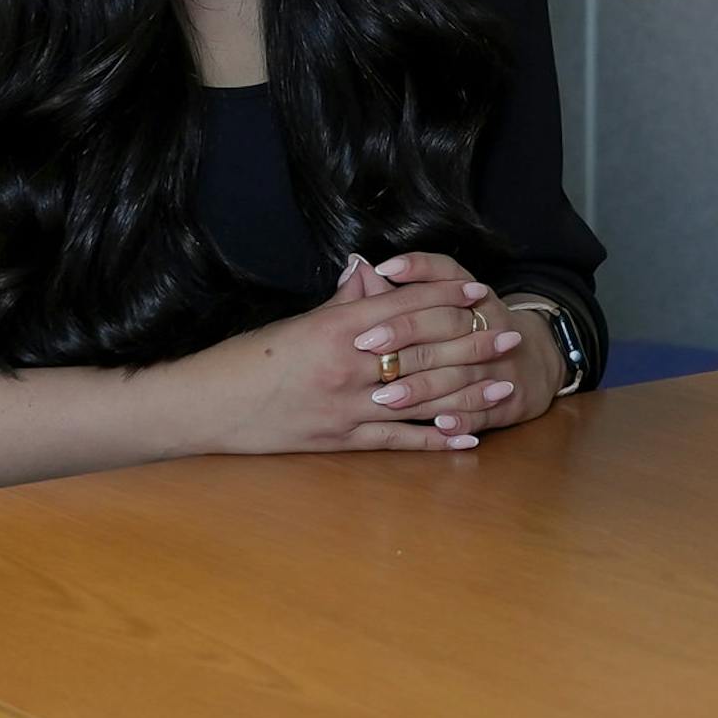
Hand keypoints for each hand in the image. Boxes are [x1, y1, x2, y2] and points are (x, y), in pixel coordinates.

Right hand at [178, 252, 524, 457]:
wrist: (208, 406)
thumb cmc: (246, 360)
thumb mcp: (296, 323)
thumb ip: (341, 303)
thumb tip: (371, 276)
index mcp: (336, 328)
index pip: (406, 307)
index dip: (447, 297)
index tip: (478, 291)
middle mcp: (348, 366)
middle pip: (425, 350)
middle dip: (472, 343)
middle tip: (510, 336)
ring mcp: (348, 407)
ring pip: (422, 398)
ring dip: (467, 392)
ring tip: (502, 386)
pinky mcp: (342, 441)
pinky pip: (399, 442)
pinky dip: (435, 442)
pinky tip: (466, 439)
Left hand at [355, 250, 547, 444]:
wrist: (530, 361)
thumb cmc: (471, 330)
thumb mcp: (446, 303)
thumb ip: (401, 292)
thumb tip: (361, 269)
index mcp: (473, 295)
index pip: (446, 273)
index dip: (416, 269)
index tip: (384, 269)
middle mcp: (490, 323)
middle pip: (447, 323)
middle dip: (406, 332)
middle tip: (366, 343)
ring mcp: (500, 362)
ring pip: (459, 373)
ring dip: (423, 386)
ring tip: (386, 395)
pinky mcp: (508, 400)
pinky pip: (483, 411)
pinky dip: (462, 418)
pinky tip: (437, 424)